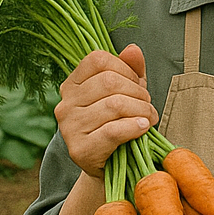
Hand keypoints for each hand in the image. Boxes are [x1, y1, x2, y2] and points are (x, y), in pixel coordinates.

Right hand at [55, 44, 157, 178]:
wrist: (113, 165)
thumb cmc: (120, 122)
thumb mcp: (128, 91)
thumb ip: (131, 68)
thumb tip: (132, 49)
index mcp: (73, 84)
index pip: (98, 60)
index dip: (125, 68)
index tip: (136, 84)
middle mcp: (65, 104)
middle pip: (109, 82)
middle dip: (138, 92)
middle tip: (146, 105)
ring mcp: (70, 127)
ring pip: (114, 105)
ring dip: (142, 111)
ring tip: (148, 118)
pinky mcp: (80, 150)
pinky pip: (113, 130)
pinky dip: (134, 127)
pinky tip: (142, 128)